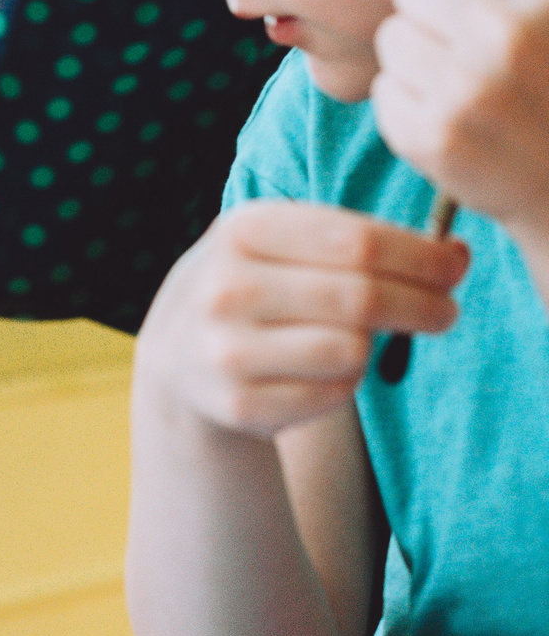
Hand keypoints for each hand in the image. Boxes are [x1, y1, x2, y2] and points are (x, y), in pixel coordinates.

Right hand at [139, 202, 465, 436]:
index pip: (358, 241)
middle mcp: (224, 288)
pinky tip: (321, 371)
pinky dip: (345, 383)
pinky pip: (333, 393)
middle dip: (422, 305)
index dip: (420, 257)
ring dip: (373, 347)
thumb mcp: (286, 244)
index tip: (452, 268)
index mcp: (241, 231)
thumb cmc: (258, 287)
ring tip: (358, 339)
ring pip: (351, 350)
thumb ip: (365, 242)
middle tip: (444, 312)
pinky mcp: (238, 404)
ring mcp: (225, 350)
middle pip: (361, 297)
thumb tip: (457, 254)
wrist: (178, 357)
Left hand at [375, 0, 548, 238]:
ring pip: (393, 34)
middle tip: (490, 43)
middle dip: (441, 6)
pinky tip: (464, 119)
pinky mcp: (432, 139)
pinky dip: (414, 102)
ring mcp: (468, 92)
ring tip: (480, 82)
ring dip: (425, 54)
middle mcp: (511, 36)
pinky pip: (385, 88)